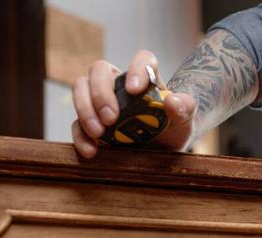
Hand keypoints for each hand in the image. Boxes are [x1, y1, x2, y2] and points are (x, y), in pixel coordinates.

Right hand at [71, 49, 197, 157]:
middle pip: (99, 70)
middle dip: (101, 93)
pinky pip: (76, 123)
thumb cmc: (173, 130)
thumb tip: (171, 101)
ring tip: (99, 133)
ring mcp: (101, 102)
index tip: (135, 90)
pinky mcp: (91, 124)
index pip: (143, 60)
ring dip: (85, 110)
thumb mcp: (184, 122)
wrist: (163, 153)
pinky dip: (80, 136)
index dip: (137, 69)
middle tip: (111, 118)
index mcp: (147, 78)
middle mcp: (120, 85)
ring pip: (81, 88)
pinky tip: (91, 150)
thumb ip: (184, 109)